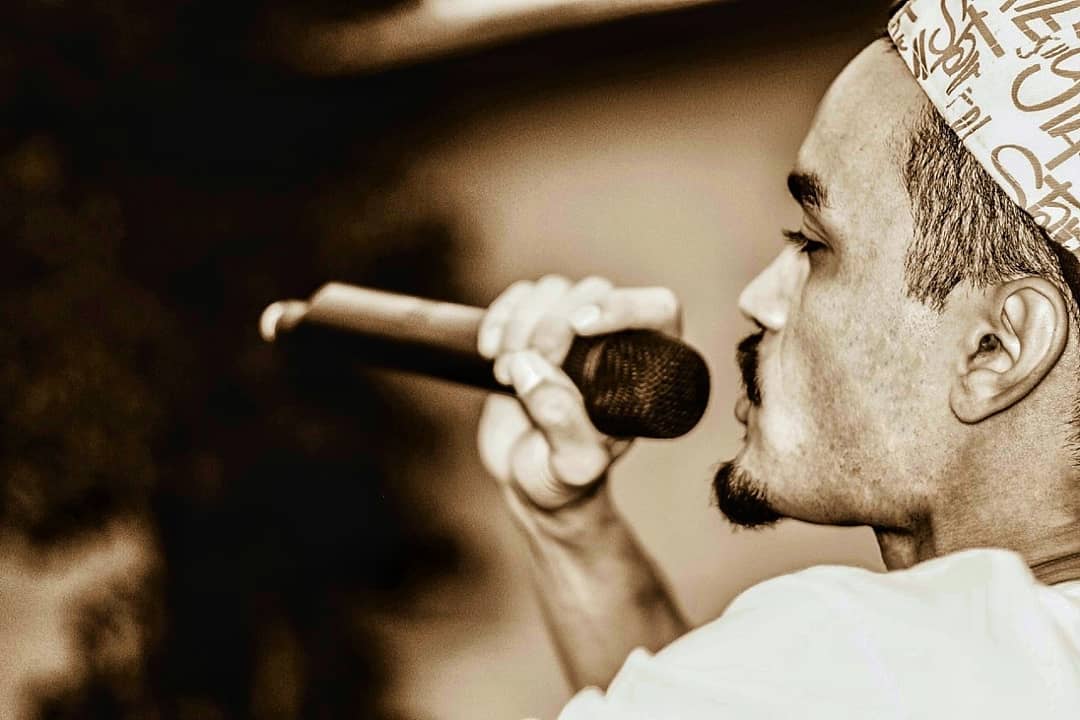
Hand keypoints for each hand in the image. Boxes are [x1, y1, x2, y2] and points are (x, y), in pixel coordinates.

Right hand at [476, 275, 681, 515]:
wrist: (526, 478)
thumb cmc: (563, 478)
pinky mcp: (535, 326)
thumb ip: (563, 425)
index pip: (657, 310)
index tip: (580, 326)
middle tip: (528, 364)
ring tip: (506, 372)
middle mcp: (614, 341)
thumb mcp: (571, 465)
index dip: (622, 306)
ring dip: (521, 324)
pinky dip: (499, 316)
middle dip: (553, 324)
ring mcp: (573, 330)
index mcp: (645, 370)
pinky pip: (521, 297)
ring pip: (554, 290)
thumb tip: (532, 369)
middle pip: (594, 292)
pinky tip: (488, 351)